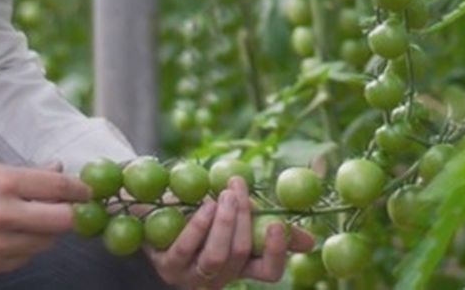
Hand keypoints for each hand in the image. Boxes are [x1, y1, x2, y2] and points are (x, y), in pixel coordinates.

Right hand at [0, 162, 88, 274]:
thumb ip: (29, 174)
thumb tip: (60, 171)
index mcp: (4, 183)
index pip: (59, 189)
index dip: (81, 190)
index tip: (90, 191)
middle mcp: (3, 215)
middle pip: (61, 222)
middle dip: (73, 215)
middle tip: (76, 209)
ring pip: (47, 243)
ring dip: (50, 232)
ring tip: (37, 219)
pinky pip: (26, 258)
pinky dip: (29, 247)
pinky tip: (17, 234)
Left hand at [146, 177, 315, 287]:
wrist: (153, 200)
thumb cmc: (198, 205)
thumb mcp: (234, 212)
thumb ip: (263, 221)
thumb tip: (311, 243)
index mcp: (240, 265)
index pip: (268, 272)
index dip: (277, 252)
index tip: (276, 223)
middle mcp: (218, 276)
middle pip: (240, 256)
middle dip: (242, 218)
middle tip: (238, 188)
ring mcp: (190, 275)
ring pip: (216, 257)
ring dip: (224, 222)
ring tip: (224, 193)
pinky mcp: (166, 266)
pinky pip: (186, 249)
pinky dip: (199, 225)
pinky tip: (204, 204)